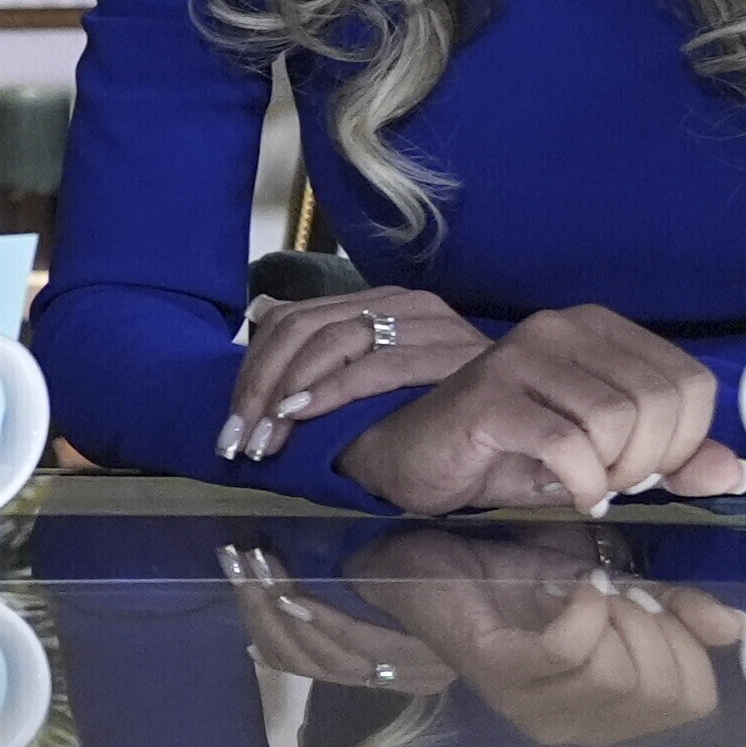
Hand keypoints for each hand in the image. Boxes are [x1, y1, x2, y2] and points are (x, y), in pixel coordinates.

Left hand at [221, 285, 487, 459]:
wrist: (513, 443)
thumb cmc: (431, 418)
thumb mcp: (363, 384)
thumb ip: (318, 352)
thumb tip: (261, 309)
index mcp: (380, 303)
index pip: (291, 319)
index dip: (251, 370)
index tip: (233, 423)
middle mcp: (407, 303)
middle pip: (304, 328)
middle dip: (260, 387)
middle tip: (238, 441)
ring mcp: (435, 323)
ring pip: (335, 339)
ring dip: (288, 393)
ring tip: (264, 438)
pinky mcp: (457, 352)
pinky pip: (381, 363)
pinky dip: (334, 390)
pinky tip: (302, 415)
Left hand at [324, 528, 743, 745]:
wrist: (430, 566)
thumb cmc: (521, 584)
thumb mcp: (615, 593)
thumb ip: (674, 613)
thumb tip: (735, 628)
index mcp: (608, 716)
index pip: (692, 701)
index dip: (688, 645)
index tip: (655, 603)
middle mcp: (574, 726)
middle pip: (663, 692)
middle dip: (656, 628)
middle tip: (620, 594)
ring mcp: (535, 708)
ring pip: (620, 675)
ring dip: (618, 616)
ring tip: (590, 590)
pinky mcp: (500, 674)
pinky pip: (569, 652)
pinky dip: (584, 612)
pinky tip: (574, 587)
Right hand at [330, 304, 745, 517]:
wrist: (415, 457)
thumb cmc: (511, 451)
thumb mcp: (605, 456)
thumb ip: (672, 459)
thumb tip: (735, 472)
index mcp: (597, 328)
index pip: (690, 380)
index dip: (687, 439)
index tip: (650, 468)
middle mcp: (561, 328)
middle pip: (659, 400)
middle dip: (651, 461)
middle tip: (616, 483)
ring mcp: (521, 357)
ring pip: (619, 421)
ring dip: (615, 474)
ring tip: (588, 485)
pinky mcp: (490, 397)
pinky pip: (570, 446)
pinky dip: (584, 484)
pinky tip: (571, 494)